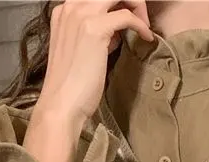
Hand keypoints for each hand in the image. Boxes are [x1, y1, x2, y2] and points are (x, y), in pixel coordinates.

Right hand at [37, 0, 152, 125]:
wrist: (62, 104)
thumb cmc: (72, 85)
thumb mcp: (81, 50)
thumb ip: (97, 34)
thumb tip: (117, 30)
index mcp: (64, 11)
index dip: (117, 4)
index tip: (129, 19)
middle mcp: (70, 7)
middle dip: (129, 1)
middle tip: (140, 20)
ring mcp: (81, 16)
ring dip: (137, 7)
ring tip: (144, 27)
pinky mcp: (95, 29)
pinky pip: (127, 16)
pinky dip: (141, 25)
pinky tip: (146, 37)